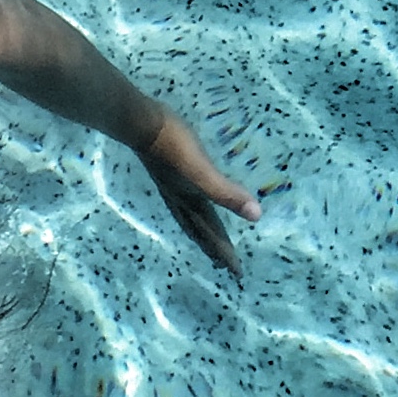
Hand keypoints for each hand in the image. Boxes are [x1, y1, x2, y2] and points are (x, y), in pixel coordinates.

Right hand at [133, 105, 260, 277]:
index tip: (237, 274)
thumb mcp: (201, 169)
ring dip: (200, 232)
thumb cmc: (172, 144)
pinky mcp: (169, 171)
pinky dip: (192, 210)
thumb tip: (256, 216)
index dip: (224, 252)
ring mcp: (172, 186)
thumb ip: (225, 192)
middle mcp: (180, 199)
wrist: (141, 122)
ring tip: (208, 241)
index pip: (211, 233)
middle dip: (213, 248)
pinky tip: (191, 199)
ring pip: (189, 217)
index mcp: (190, 201)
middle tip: (224, 266)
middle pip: (199, 230)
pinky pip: (184, 200)